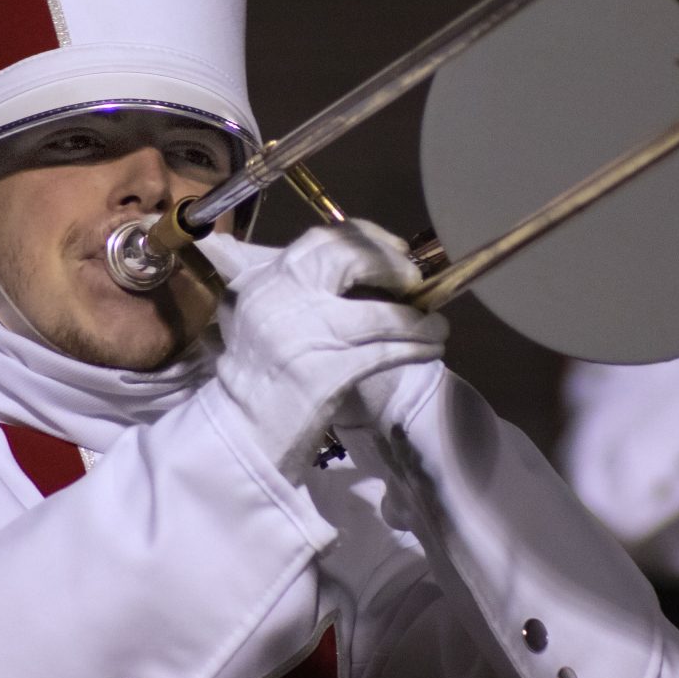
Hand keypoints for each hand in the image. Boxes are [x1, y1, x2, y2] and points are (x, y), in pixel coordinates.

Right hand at [196, 221, 448, 473]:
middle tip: (417, 283)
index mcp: (263, 283)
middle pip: (349, 259)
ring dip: (417, 320)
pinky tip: (430, 350)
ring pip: (378, 313)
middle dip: (393, 267)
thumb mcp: (262, 321)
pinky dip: (415, 347)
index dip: (368, 239)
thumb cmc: (258, 381)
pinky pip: (385, 351)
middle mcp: (279, 299)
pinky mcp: (326, 372)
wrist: (240, 438)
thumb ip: (297, 292)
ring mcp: (303, 334)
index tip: (396, 251)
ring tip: (438, 327)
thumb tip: (363, 274)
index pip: (321, 239)